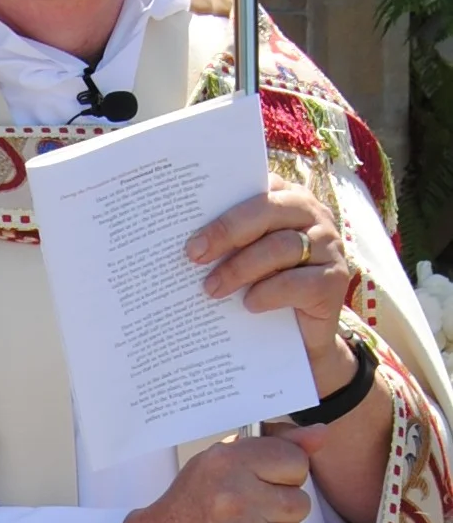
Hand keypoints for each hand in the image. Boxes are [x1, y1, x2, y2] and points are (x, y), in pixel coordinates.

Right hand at [111, 427, 324, 522]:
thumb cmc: (194, 501)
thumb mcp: (222, 460)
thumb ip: (272, 446)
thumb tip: (321, 434)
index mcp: (227, 459)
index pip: (295, 460)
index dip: (286, 471)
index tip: (268, 477)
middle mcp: (236, 492)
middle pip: (300, 499)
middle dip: (282, 506)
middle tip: (253, 506)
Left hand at [185, 174, 351, 383]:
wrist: (304, 337)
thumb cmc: (267, 284)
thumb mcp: (247, 253)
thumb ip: (230, 236)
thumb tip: (187, 234)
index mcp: (287, 196)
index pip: (254, 185)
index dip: (221, 196)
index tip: (186, 210)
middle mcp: (313, 213)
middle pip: (266, 211)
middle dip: (225, 231)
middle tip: (193, 254)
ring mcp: (329, 246)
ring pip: (280, 247)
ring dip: (240, 268)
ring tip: (212, 288)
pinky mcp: (335, 281)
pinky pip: (297, 282)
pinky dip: (268, 292)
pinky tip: (249, 303)